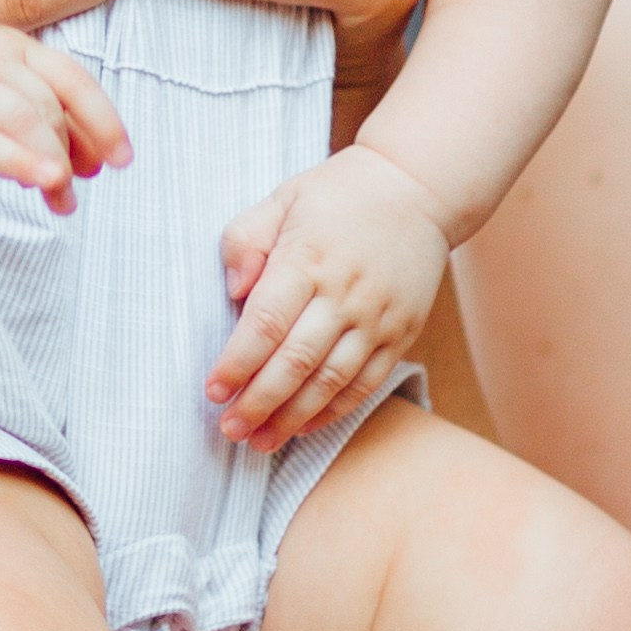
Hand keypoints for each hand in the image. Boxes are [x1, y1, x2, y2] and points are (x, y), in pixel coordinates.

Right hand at [0, 22, 128, 212]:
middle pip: (50, 105)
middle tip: (78, 187)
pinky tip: (41, 182)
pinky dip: (19, 162)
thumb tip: (94, 158)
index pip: (72, 80)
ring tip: (62, 195)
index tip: (122, 159)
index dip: (104, 121)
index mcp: (12, 46)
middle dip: (75, 151)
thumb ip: (43, 112)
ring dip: (53, 160)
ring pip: (24, 120)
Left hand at [206, 147, 448, 448]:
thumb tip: (233, 291)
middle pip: (296, 361)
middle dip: (258, 402)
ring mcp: (377, 318)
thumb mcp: (282, 200)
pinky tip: (304, 427)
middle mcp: (345, 293)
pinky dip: (334, 411)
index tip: (212, 390)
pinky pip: (366, 383)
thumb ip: (246, 241)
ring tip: (260, 441)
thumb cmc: (338, 195)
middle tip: (229, 428)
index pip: (266, 323)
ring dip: (293, 418)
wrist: (417, 189)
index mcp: (308, 258)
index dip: (237, 363)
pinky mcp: (402, 333)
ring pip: (331, 382)